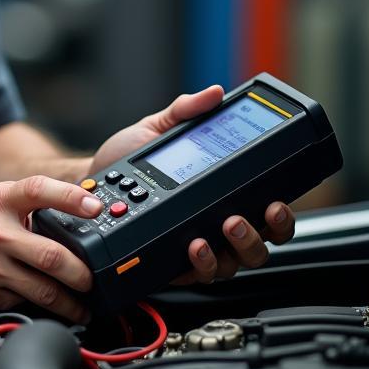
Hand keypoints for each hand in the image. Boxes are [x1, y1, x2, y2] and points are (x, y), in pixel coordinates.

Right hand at [0, 176, 102, 322]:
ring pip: (44, 290)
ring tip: (82, 306)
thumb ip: (26, 205)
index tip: (95, 208)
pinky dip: (41, 311)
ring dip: (70, 303)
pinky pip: (23, 305)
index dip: (71, 197)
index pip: (39, 190)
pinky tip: (50, 312)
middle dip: (81, 273)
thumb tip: (76, 214)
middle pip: (52, 255)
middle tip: (92, 279)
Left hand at [88, 86, 293, 283]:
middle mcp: (214, 226)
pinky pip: (199, 275)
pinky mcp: (173, 264)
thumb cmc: (124, 159)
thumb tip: (213, 93)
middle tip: (242, 216)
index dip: (280, 214)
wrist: (88, 182)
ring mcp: (196, 249)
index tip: (277, 201)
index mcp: (220, 195)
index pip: (265, 212)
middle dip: (260, 234)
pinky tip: (194, 245)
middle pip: (259, 244)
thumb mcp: (157, 129)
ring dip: (236, 248)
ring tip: (224, 226)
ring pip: (234, 264)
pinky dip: (202, 263)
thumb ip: (185, 111)